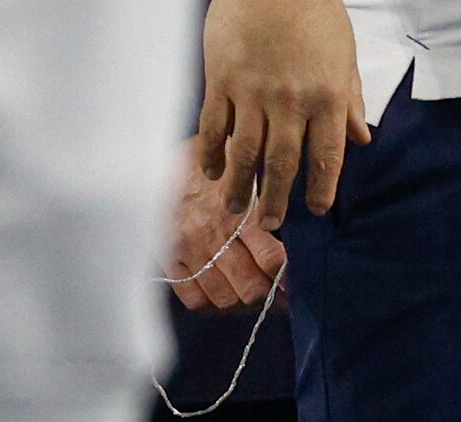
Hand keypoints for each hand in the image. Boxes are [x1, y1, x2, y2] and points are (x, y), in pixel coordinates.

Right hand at [162, 136, 288, 310]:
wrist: (155, 158)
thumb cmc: (210, 158)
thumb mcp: (245, 163)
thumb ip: (269, 187)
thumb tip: (305, 206)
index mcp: (238, 212)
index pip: (271, 259)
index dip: (289, 277)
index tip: (300, 279)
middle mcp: (213, 236)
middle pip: (250, 286)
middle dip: (271, 294)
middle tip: (282, 293)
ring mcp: (189, 252)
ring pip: (224, 297)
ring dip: (244, 301)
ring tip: (256, 294)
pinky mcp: (168, 260)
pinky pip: (194, 298)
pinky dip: (213, 303)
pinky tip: (225, 293)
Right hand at [197, 0, 370, 229]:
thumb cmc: (315, 10)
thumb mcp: (344, 53)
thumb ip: (349, 99)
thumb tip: (361, 138)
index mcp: (327, 94)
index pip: (326, 155)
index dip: (321, 187)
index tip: (317, 209)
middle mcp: (290, 101)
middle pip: (281, 164)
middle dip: (276, 199)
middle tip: (270, 223)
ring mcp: (252, 94)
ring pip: (244, 154)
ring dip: (240, 186)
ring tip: (236, 207)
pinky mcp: (220, 82)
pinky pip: (213, 129)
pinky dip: (212, 155)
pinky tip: (212, 171)